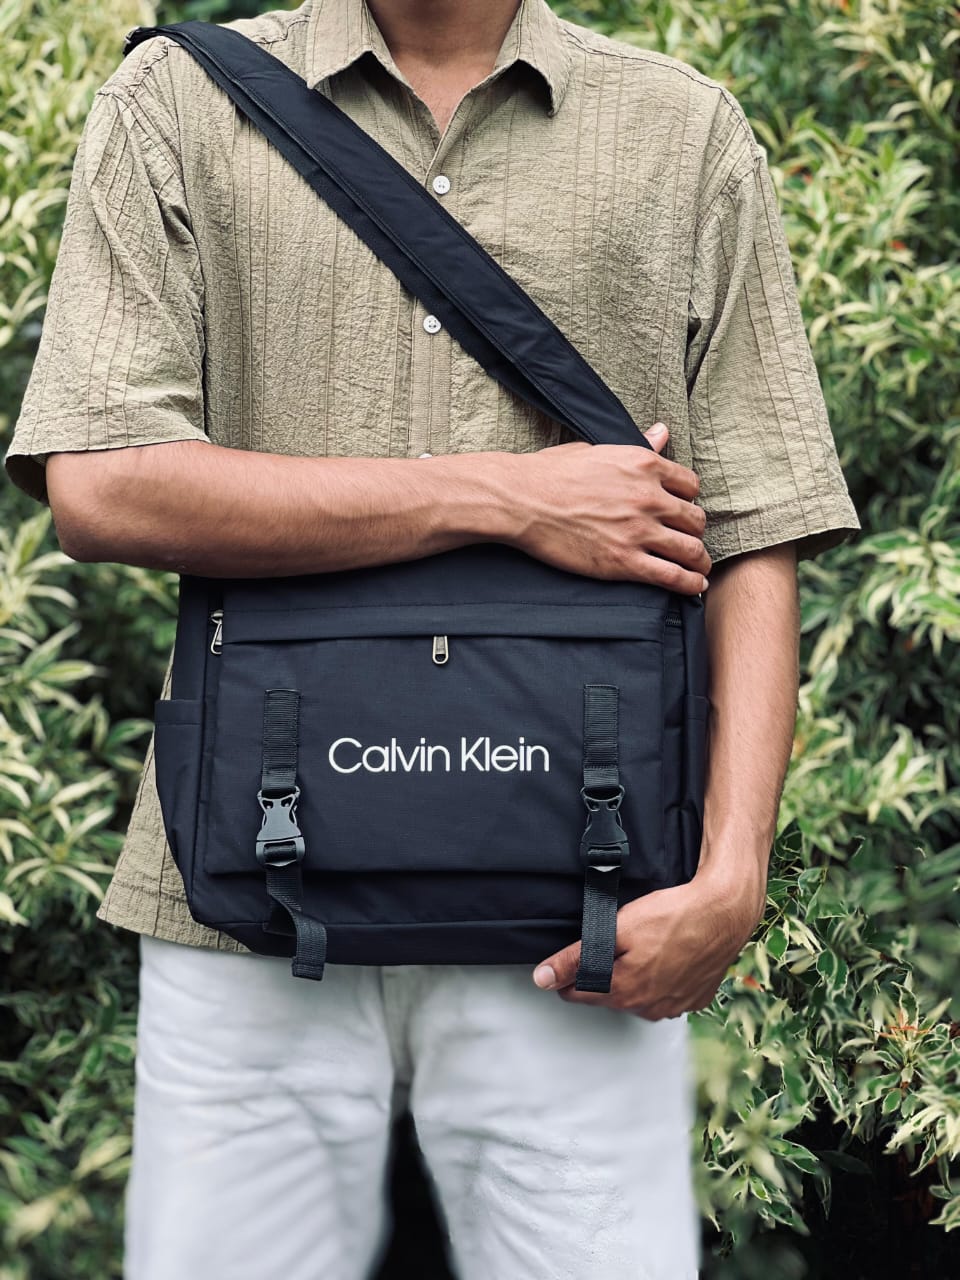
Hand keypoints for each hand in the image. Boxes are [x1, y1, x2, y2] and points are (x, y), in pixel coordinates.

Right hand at [508, 424, 710, 593]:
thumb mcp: (598, 449)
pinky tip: (692, 586)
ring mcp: (639, 531)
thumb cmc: (552, 473)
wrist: (523, 500)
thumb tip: (661, 432)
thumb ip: (637, 447)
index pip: (690, 484)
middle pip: (695, 518)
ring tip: (698, 569)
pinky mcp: (624, 561)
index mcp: (644, 465)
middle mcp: (649, 497)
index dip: (688, 499)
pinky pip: (672, 576)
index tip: (681, 509)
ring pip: (691, 549)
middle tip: (687, 540)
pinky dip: (688, 584)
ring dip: (699, 561)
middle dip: (694, 531)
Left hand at [531, 865, 765, 1017]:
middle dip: (603, 972)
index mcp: (624, 992)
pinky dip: (661, 979)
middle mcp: (648, 1008)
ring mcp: (674, 1006)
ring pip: (637, 996)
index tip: (575, 954)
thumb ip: (576, 958)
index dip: (568, 973)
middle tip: (615, 941)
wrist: (723, 912)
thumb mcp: (615, 930)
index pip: (576, 994)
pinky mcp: (694, 998)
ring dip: (633, 977)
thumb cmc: (673, 916)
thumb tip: (543, 978)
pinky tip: (666, 956)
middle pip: (607, 995)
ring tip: (644, 944)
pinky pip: (666, 994)